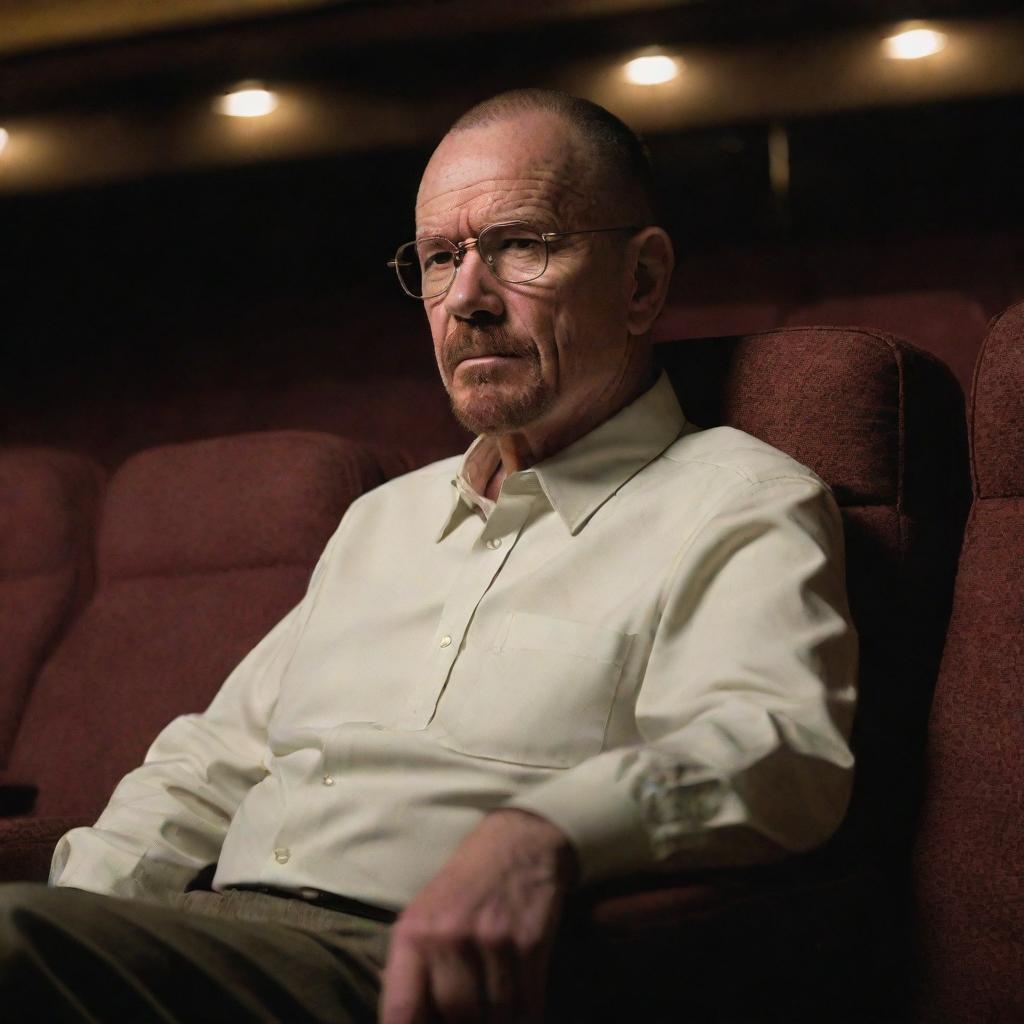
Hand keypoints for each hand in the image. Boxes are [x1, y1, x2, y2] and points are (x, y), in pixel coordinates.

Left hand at [379, 808, 576, 1023]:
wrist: (518, 843)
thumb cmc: (465, 884)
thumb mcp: (424, 913)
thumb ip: (412, 967)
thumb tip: (402, 1019)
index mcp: (414, 932)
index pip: (402, 1009)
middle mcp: (449, 936)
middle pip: (455, 1015)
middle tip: (471, 1016)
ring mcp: (491, 939)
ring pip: (495, 1014)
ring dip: (499, 1021)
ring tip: (497, 1013)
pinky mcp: (529, 942)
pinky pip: (528, 1002)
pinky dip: (527, 1015)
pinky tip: (523, 1010)